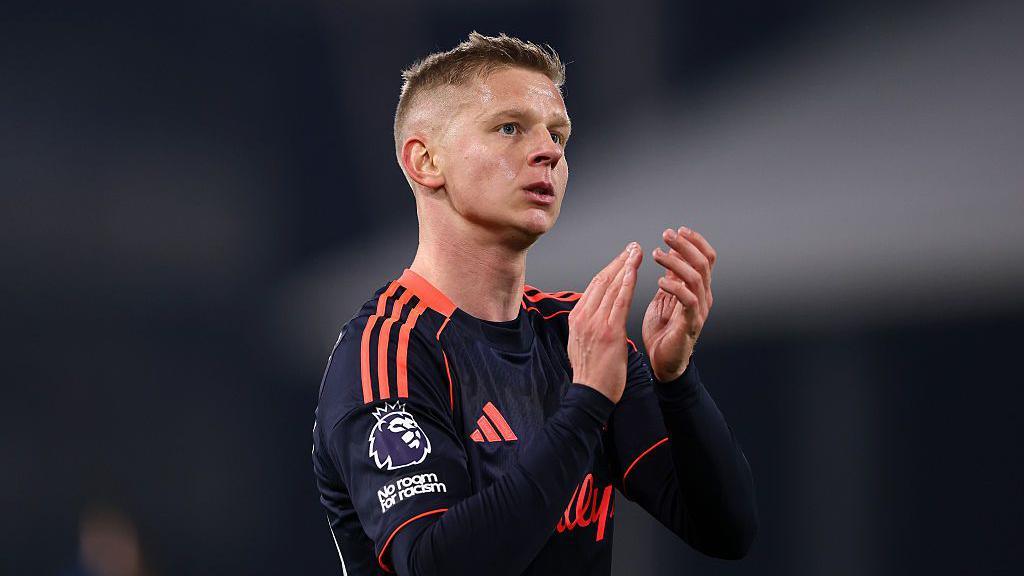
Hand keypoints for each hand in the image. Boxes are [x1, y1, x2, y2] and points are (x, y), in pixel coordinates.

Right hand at [567, 242, 642, 403]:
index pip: (594, 286)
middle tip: (633, 247)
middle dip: (618, 261)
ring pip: (611, 287)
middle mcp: (583, 316)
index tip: (622, 258)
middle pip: (602, 280)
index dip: (610, 269)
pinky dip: (626, 283)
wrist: (591, 393)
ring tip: (637, 252)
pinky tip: (634, 271)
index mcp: (577, 318)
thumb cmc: (591, 373)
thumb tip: (595, 314)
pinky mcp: (609, 331)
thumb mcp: (581, 343)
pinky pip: (619, 302)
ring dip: (625, 266)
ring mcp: (595, 323)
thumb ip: (588, 325)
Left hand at [643, 226, 716, 381]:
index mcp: (699, 289)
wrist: (663, 363)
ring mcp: (699, 311)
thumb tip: (672, 251)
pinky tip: (660, 281)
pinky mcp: (690, 324)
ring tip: (657, 255)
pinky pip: (689, 300)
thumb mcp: (665, 297)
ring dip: (676, 262)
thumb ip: (671, 277)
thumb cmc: (663, 331)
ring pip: (696, 278)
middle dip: (685, 245)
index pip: (706, 259)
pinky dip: (675, 287)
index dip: (695, 242)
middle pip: (703, 263)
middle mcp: (704, 297)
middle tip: (666, 234)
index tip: (678, 230)